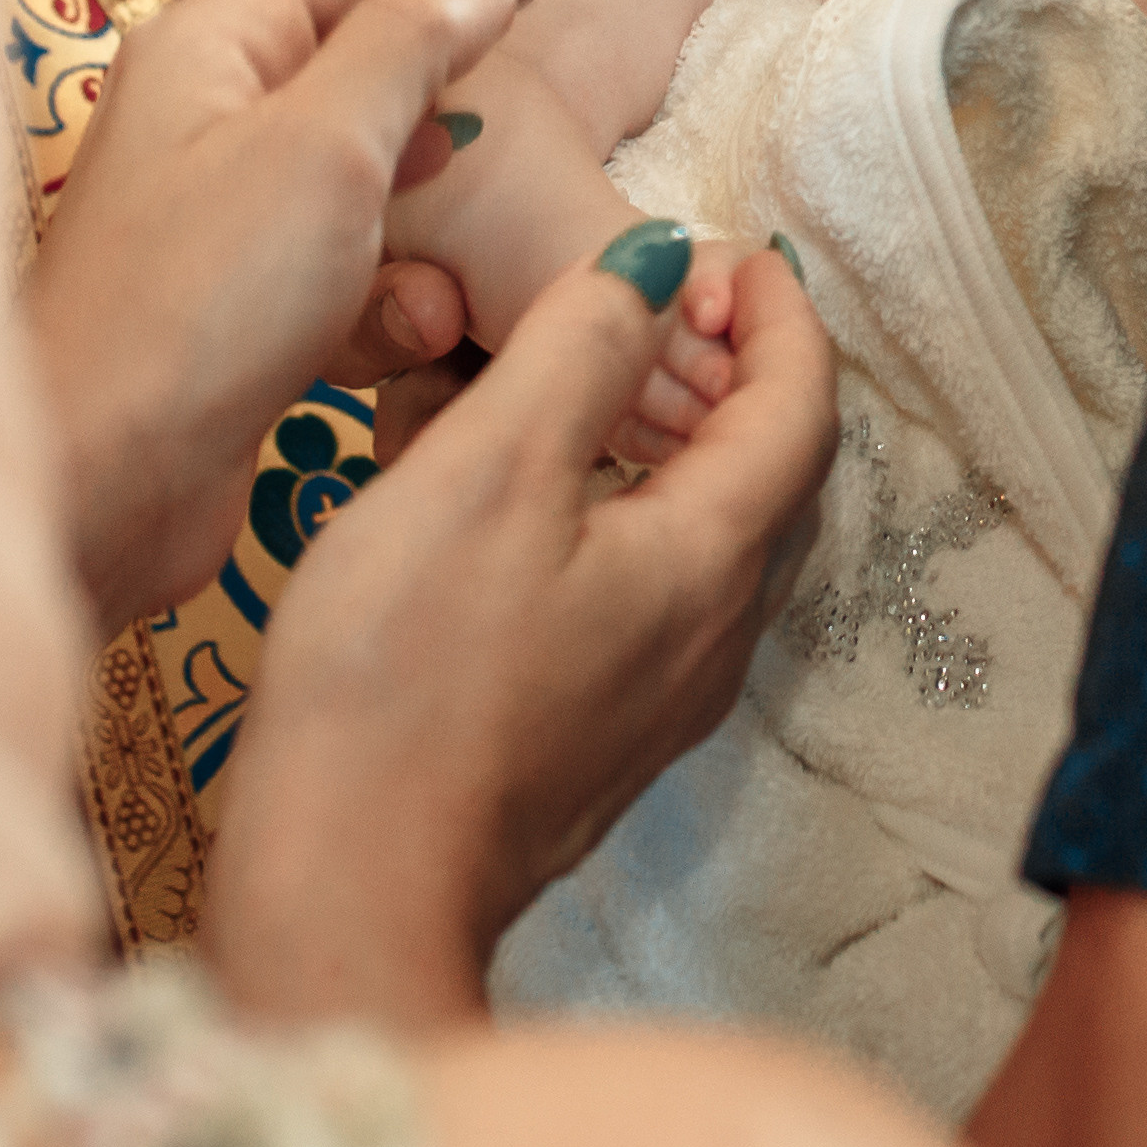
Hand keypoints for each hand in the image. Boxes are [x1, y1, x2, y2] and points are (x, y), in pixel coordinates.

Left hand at [25, 0, 556, 638]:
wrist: (96, 485)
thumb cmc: (193, 306)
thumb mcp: (323, 147)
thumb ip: (407, 46)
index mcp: (213, 45)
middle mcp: (211, 112)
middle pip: (354, 28)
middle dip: (453, 18)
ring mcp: (227, 211)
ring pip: (364, 150)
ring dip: (431, 161)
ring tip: (487, 154)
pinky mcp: (247, 305)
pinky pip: (353, 257)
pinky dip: (397, 280)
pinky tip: (420, 316)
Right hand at [206, 239, 836, 1024]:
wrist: (345, 894)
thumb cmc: (404, 678)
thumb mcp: (488, 469)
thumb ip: (580, 347)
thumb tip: (657, 261)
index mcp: (710, 562)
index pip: (801, 405)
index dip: (779, 312)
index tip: (732, 251)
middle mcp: (713, 635)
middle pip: (770, 469)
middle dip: (733, 369)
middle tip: (665, 303)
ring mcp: (659, 696)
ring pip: (707, 529)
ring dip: (672, 437)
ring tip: (590, 378)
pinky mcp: (597, 731)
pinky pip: (649, 586)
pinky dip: (619, 506)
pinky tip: (529, 491)